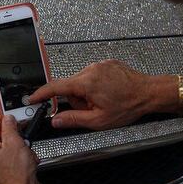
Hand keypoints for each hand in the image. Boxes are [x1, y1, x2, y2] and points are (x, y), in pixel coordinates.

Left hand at [0, 114, 43, 183]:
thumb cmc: (17, 176)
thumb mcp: (15, 143)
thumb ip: (10, 127)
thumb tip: (8, 118)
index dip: (6, 117)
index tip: (13, 112)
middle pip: (2, 136)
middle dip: (16, 137)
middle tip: (24, 139)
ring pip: (9, 147)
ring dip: (21, 148)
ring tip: (26, 155)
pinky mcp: (2, 171)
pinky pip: (12, 157)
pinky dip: (21, 157)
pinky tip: (27, 162)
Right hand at [29, 59, 159, 130]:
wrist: (149, 93)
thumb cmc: (128, 106)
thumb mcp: (99, 120)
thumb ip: (74, 119)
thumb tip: (56, 120)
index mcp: (86, 83)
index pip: (55, 87)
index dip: (41, 94)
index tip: (33, 98)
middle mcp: (90, 70)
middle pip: (70, 87)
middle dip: (78, 100)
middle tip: (93, 109)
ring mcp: (98, 65)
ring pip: (81, 82)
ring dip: (88, 94)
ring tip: (105, 101)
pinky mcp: (106, 63)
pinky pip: (92, 76)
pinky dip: (96, 86)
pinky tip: (109, 92)